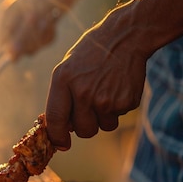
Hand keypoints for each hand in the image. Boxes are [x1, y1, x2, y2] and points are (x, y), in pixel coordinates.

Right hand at [0, 0, 68, 59]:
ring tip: (48, 23)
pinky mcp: (40, 30)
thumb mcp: (31, 17)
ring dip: (42, 39)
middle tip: (40, 28)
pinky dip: (49, 37)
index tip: (25, 46)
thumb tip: (10, 59)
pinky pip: (42, 43)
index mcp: (7, 17)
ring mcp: (28, 27)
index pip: (3, 43)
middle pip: (18, 48)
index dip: (13, 48)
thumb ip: (20, 38)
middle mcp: (15, 23)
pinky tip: (52, 26)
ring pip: (32, 47)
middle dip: (32, 41)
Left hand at [44, 17, 147, 149]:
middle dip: (86, 126)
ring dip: (103, 117)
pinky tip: (117, 87)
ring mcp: (106, 99)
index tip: (61, 145)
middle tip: (89, 108)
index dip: (57, 136)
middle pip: (83, 131)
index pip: (56, 119)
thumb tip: (63, 130)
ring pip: (103, 127)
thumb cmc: (90, 56)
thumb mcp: (66, 70)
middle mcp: (84, 92)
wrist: (125, 37)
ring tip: (105, 92)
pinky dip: (118, 107)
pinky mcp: (126, 101)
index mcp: (63, 81)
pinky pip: (118, 117)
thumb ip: (61, 99)